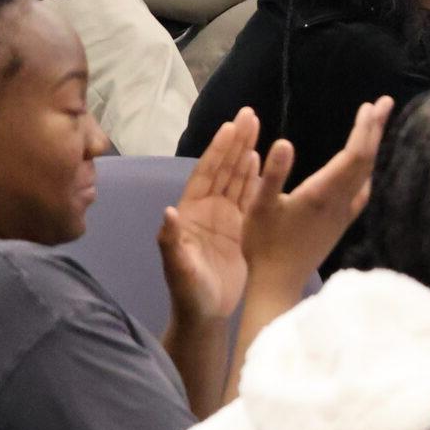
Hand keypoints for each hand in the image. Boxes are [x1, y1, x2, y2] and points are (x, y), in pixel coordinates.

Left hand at [156, 110, 262, 324]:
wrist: (204, 315)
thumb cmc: (188, 293)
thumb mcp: (178, 269)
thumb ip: (171, 241)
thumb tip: (168, 212)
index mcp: (190, 213)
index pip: (206, 174)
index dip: (218, 150)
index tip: (230, 126)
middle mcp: (206, 210)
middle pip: (223, 168)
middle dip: (236, 142)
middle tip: (250, 114)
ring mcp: (223, 219)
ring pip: (236, 178)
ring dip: (246, 153)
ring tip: (258, 128)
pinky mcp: (239, 230)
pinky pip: (248, 197)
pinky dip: (254, 178)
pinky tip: (261, 160)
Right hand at [240, 97, 388, 294]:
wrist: (278, 282)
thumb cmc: (263, 244)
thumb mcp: (259, 206)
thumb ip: (273, 174)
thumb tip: (284, 142)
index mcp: (322, 193)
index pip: (354, 155)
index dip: (365, 130)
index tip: (372, 106)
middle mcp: (339, 202)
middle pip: (366, 161)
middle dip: (375, 130)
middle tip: (385, 102)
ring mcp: (343, 214)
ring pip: (366, 175)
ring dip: (372, 147)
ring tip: (376, 125)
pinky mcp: (340, 225)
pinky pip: (361, 192)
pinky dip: (367, 172)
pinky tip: (366, 170)